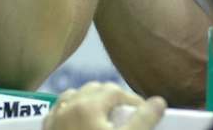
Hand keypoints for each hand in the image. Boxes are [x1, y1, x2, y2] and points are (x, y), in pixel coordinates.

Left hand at [43, 82, 165, 129]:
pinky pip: (59, 110)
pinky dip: (71, 109)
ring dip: (91, 100)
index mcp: (88, 107)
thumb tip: (158, 102)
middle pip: (94, 90)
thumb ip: (143, 121)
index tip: (146, 113)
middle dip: (112, 98)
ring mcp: (54, 120)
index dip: (133, 101)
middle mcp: (68, 107)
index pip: (115, 92)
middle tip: (128, 116)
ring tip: (105, 117)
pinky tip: (79, 123)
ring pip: (74, 96)